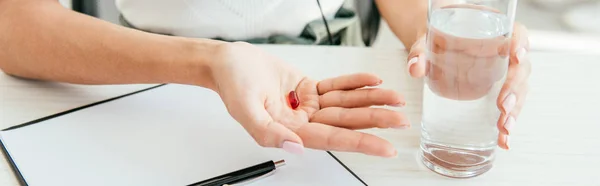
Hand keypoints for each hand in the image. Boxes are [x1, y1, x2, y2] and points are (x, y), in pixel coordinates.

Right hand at [209, 42, 408, 156]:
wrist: (228, 61)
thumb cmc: (232, 83)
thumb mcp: (245, 109)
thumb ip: (268, 132)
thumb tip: (295, 147)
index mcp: (289, 131)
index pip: (332, 138)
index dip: (360, 142)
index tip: (384, 147)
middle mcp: (302, 121)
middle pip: (345, 121)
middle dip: (374, 120)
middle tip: (400, 121)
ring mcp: (307, 105)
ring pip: (345, 104)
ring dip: (371, 100)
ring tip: (396, 99)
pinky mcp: (308, 88)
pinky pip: (336, 87)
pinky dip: (355, 83)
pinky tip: (373, 81)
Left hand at [406, 23, 530, 149]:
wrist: (433, 45)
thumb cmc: (436, 38)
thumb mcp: (426, 41)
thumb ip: (420, 52)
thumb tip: (415, 68)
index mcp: (493, 32)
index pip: (517, 33)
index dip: (521, 43)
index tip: (517, 56)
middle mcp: (503, 52)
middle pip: (520, 69)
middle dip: (515, 89)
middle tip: (504, 105)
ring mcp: (503, 73)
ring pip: (519, 90)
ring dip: (515, 110)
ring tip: (504, 127)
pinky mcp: (497, 90)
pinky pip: (510, 105)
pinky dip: (508, 122)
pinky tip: (504, 139)